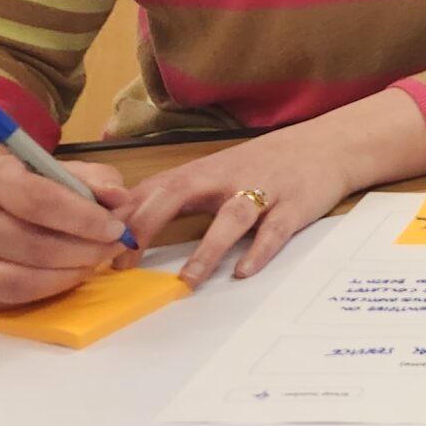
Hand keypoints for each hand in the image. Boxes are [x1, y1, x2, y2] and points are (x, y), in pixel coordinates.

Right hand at [0, 143, 141, 314]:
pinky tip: (69, 275)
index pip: (41, 202)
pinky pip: (12, 299)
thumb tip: (122, 200)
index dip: (85, 219)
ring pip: (22, 280)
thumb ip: (94, 180)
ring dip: (71, 274)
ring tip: (95, 263)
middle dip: (85, 250)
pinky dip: (49, 290)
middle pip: (34, 246)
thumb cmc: (23, 191)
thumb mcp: (56, 172)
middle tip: (115, 248)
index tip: (117, 227)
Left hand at [125, 124, 362, 286]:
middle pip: (182, 193)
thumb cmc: (264, 163)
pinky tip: (245, 271)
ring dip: (207, 248)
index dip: (125, 214)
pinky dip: (260, 250)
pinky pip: (275, 230)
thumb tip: (122, 219)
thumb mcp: (217, 171)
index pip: (156, 187)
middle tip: (125, 259)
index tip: (97, 244)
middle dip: (149, 223)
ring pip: (231, 217)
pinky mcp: (294, 206)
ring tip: (188, 280)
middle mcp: (230, 177)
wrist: (328, 146)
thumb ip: (176, 193)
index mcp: (206, 170)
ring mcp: (264, 191)